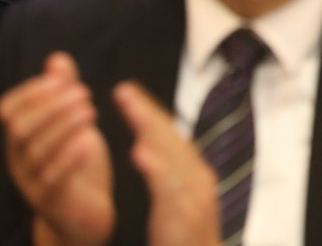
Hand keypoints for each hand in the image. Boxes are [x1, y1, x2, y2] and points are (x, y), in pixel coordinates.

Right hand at [0, 53, 113, 245]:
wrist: (86, 212)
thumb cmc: (77, 162)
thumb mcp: (72, 122)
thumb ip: (64, 92)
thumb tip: (57, 58)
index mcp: (21, 137)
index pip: (10, 108)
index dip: (33, 90)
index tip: (64, 79)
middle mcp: (20, 158)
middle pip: (20, 127)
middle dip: (50, 105)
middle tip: (84, 92)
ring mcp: (32, 180)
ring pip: (36, 151)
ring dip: (63, 126)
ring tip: (91, 110)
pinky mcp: (53, 200)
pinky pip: (52, 179)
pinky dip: (68, 157)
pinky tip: (88, 141)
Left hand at [114, 83, 219, 245]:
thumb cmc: (182, 242)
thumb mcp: (174, 205)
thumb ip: (165, 176)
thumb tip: (146, 148)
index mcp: (193, 175)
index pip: (170, 137)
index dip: (148, 113)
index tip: (127, 92)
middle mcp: (198, 179)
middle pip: (171, 138)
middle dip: (147, 113)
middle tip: (124, 90)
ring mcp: (195, 196)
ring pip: (172, 154)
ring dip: (151, 129)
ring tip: (131, 108)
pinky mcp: (186, 215)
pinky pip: (170, 187)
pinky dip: (156, 167)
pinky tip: (140, 153)